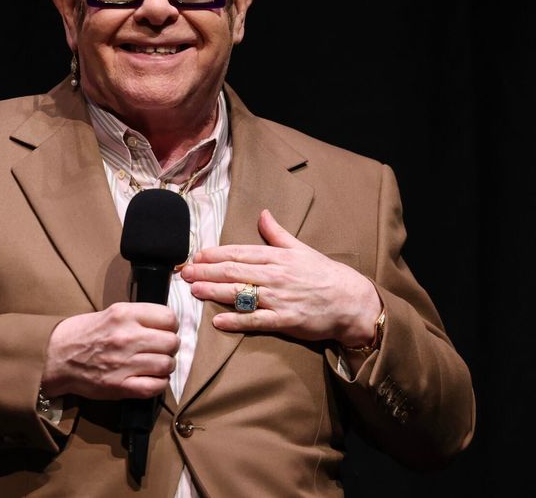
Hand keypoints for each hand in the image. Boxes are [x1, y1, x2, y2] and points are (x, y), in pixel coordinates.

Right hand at [41, 302, 179, 399]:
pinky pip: (156, 386)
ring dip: (166, 366)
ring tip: (156, 365)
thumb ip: (136, 317)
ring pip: (168, 364)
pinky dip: (160, 384)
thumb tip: (164, 324)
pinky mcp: (121, 386)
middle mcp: (127, 337)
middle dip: (170, 347)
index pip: (169, 317)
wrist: (55, 358)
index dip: (171, 325)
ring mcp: (125, 363)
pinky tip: (152, 379)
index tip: (165, 330)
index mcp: (124, 315)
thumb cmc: (81, 334)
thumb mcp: (109, 313)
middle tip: (161, 349)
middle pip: (172, 342)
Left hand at [181, 209, 382, 347]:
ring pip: (240, 294)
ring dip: (214, 292)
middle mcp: (275, 275)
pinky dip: (236, 321)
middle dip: (206, 272)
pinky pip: (256, 320)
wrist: (351, 301)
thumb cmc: (325, 275)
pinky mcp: (285, 320)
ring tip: (194, 291)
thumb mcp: (301, 249)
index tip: (196, 256)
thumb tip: (263, 213)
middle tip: (184, 273)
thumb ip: (278, 233)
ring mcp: (279, 298)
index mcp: (278, 257)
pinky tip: (218, 321)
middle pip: (234, 272)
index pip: (240, 252)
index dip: (215, 254)